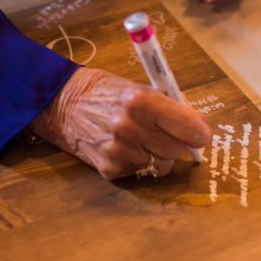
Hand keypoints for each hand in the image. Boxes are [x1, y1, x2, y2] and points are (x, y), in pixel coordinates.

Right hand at [29, 67, 210, 179]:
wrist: (60, 103)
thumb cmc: (104, 92)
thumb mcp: (138, 88)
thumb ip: (168, 106)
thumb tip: (198, 125)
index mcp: (141, 101)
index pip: (188, 126)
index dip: (199, 133)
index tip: (200, 135)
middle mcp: (130, 127)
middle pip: (176, 150)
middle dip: (176, 144)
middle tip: (164, 134)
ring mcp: (119, 151)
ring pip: (160, 164)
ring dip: (156, 154)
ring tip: (138, 138)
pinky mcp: (109, 168)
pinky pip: (139, 172)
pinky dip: (136, 162)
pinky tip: (121, 147)